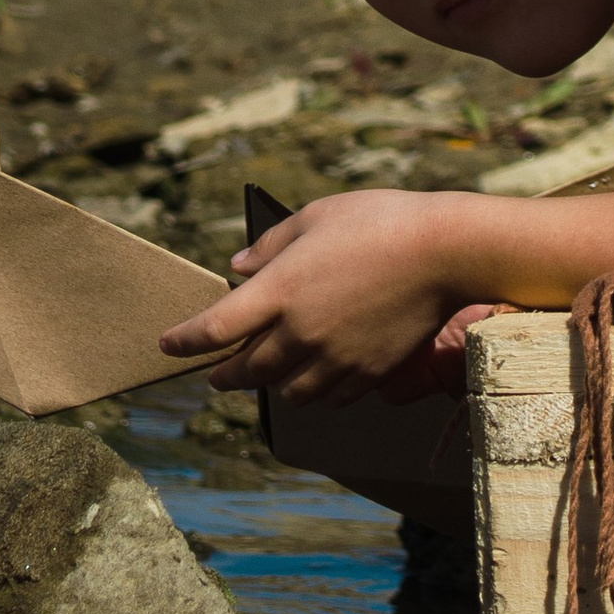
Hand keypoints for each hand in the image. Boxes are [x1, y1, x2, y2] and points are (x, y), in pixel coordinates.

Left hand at [158, 188, 463, 403]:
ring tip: (266, 378)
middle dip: (225, 374)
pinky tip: (312, 381)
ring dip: (269, 386)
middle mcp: (301, 331)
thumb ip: (270, 247)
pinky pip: (329, 397)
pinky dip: (312, 392)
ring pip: (288, 391)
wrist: (444, 252)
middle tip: (216, 374)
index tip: (169, 345)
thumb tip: (238, 269)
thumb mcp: (315, 216)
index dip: (186, 341)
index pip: (215, 329)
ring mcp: (335, 357)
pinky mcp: (368, 372)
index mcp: (280, 290)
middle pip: (247, 370)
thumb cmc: (379, 221)